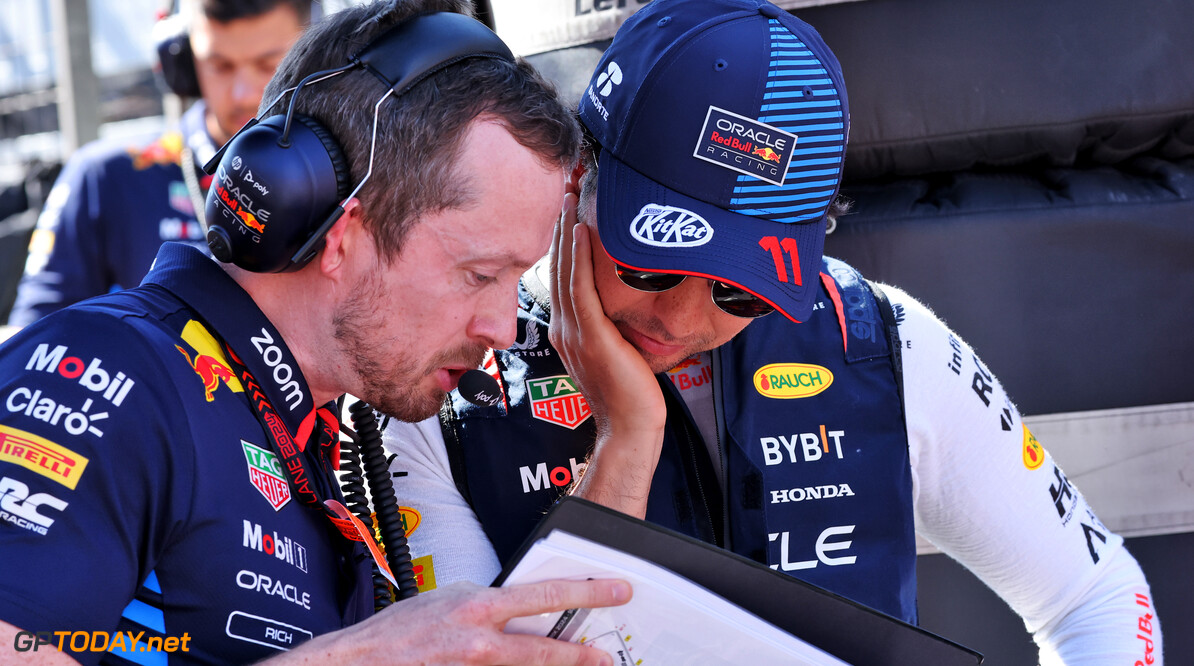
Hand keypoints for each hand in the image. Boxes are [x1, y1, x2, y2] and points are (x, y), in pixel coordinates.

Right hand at [272, 579, 631, 664]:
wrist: (358, 663)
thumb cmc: (398, 632)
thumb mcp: (447, 598)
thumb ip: (486, 604)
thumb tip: (517, 608)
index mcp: (479, 605)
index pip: (546, 594)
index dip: (588, 592)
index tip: (617, 590)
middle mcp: (480, 640)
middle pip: (547, 648)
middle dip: (583, 654)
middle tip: (608, 655)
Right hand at [549, 194, 666, 517]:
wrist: (629, 428)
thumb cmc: (629, 395)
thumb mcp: (618, 350)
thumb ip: (614, 323)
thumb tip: (626, 300)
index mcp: (569, 330)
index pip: (562, 274)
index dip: (562, 238)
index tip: (567, 206)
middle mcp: (565, 327)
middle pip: (558, 264)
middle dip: (560, 224)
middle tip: (564, 186)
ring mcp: (574, 331)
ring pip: (566, 270)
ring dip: (567, 230)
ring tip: (569, 196)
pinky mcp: (591, 336)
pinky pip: (581, 288)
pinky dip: (580, 257)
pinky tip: (582, 230)